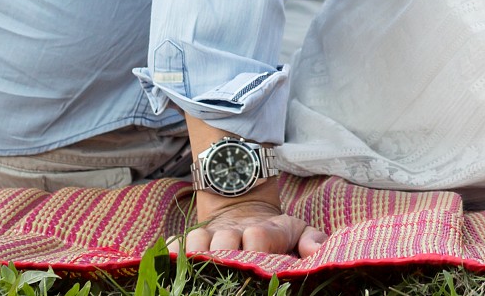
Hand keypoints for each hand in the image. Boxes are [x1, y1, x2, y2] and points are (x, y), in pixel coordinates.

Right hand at [182, 192, 323, 256]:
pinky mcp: (190, 243)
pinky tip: (175, 265)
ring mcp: (209, 238)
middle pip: (223, 243)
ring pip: (197, 244)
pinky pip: (173, 246)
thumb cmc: (273, 233)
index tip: (259, 258)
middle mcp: (233, 233)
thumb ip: (312, 239)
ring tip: (204, 271)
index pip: (257, 235)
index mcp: (263, 231)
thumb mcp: (296, 230)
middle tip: (230, 268)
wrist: (243, 212)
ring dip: (198, 257)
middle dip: (225, 256)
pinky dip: (170, 254)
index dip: (257, 247)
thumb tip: (314, 251)